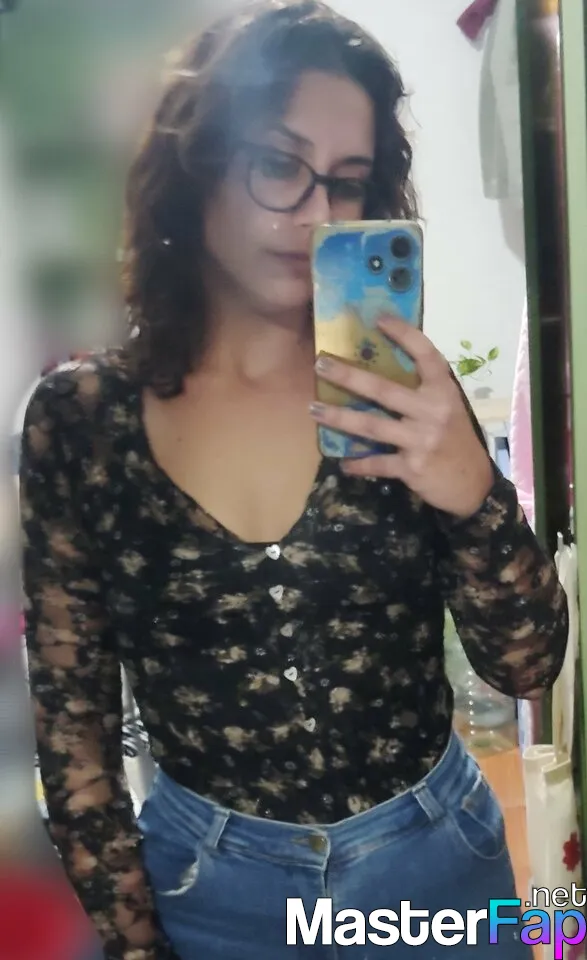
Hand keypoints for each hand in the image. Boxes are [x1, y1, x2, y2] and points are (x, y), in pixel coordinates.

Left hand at [310, 316, 493, 518]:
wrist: (473, 484)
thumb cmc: (456, 440)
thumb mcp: (449, 408)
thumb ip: (423, 392)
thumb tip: (380, 368)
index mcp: (444, 392)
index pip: (426, 355)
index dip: (405, 334)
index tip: (379, 318)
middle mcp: (433, 412)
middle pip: (384, 389)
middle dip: (349, 376)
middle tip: (320, 364)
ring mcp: (421, 440)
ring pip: (371, 426)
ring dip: (339, 417)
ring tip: (314, 409)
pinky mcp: (412, 467)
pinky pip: (376, 463)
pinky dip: (358, 463)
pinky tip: (343, 462)